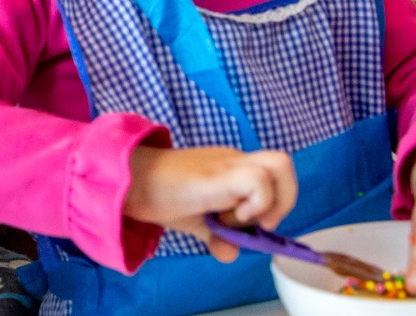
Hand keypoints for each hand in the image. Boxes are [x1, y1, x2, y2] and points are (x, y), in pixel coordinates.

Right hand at [124, 145, 296, 262]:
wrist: (131, 180)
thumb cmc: (159, 195)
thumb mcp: (195, 222)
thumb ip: (216, 236)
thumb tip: (231, 254)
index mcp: (232, 169)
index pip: (272, 177)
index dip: (274, 204)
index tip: (249, 226)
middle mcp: (235, 161)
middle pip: (283, 163)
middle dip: (284, 199)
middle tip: (258, 222)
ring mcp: (229, 164)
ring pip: (280, 165)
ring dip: (271, 200)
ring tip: (242, 218)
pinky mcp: (220, 174)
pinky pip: (259, 181)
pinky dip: (255, 204)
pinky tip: (227, 216)